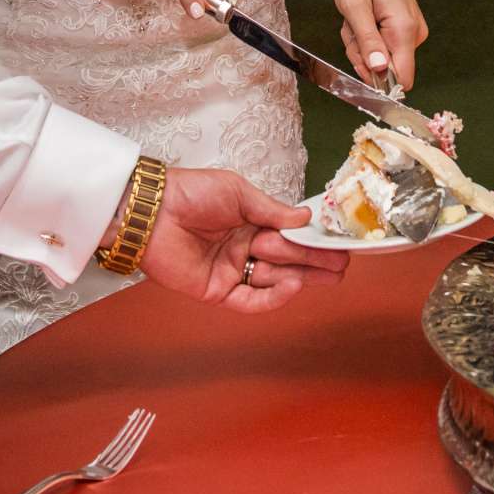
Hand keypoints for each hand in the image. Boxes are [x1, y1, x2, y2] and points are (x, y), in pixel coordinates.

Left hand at [140, 167, 347, 309]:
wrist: (152, 211)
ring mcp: (232, 270)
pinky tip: (292, 285)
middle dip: (315, 262)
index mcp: (251, 222)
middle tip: (341, 265)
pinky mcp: (218, 290)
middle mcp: (245, 248)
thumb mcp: (237, 192)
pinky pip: (250, 300)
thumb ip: (271, 210)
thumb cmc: (191, 192)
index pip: (289, 235)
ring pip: (274, 280)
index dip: (313, 241)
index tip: (338, 243)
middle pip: (288, 260)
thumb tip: (305, 219)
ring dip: (299, 276)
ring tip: (324, 272)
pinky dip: (273, 297)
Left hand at [332, 0, 426, 90]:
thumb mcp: (354, 6)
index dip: (378, 81)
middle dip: (361, 53)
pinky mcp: (404, 27)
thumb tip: (379, 71)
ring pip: (380, 57)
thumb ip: (367, 42)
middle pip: (385, 68)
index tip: (358, 62)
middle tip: (351, 25)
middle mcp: (414, 32)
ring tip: (356, 15)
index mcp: (404, 29)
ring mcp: (411, 30)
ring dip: (360, 42)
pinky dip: (366, 34)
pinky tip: (362, 14)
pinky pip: (382, 45)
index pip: (402, 78)